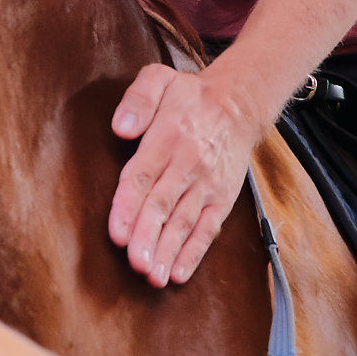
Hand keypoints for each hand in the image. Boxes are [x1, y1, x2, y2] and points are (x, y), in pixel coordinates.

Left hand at [108, 64, 263, 287]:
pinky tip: (179, 274)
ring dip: (167, 251)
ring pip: (184, 223)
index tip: (118, 233)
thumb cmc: (189, 96)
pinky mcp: (221, 199)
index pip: (142, 176)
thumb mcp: (160, 78)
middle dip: (148, 237)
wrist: (239, 105)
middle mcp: (186, 165)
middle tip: (136, 264)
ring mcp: (206, 185)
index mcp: (166, 138)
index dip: (128, 207)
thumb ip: (138, 98)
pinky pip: (208, 229)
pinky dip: (194, 253)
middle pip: (162, 206)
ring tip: (153, 276)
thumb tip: (121, 127)